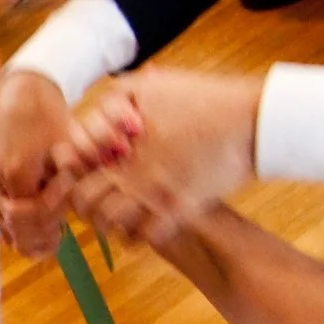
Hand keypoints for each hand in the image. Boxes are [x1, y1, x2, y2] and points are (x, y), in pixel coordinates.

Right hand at [0, 72, 85, 257]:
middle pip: (12, 222)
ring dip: (21, 229)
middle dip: (35, 232)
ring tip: (44, 236)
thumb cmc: (48, 113)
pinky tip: (26, 225)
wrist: (20, 90)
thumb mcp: (71, 141)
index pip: (32, 212)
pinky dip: (8, 219)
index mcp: (17, 170)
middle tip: (56, 237)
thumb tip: (114, 170)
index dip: (52, 215)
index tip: (66, 210)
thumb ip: (84, 167)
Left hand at [60, 69, 262, 243]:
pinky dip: (138, 237)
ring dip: (110, 221)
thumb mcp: (152, 85)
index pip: (72, 168)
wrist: (250, 120)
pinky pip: (143, 237)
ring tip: (119, 216)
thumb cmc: (203, 99)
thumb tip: (98, 117)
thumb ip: (116, 99)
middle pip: (83, 201)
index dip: (73, 173)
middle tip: (98, 200)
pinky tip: (144, 228)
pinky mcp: (179, 210)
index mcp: (119, 142)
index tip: (87, 172)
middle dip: (85, 202)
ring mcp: (153, 192)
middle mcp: (130, 169)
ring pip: (108, 223)